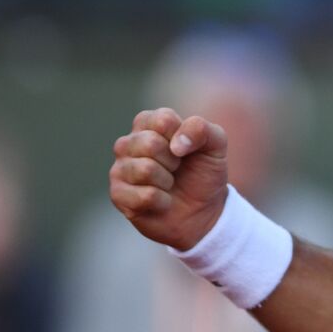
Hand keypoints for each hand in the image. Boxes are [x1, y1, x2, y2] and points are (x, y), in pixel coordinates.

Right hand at [110, 108, 228, 250]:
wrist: (202, 211)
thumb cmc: (203, 172)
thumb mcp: (215, 145)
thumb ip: (201, 129)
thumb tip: (176, 145)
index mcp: (148, 123)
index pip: (163, 120)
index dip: (183, 137)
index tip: (187, 149)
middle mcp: (128, 142)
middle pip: (150, 143)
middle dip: (174, 161)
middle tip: (177, 169)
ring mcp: (120, 169)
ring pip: (145, 169)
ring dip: (167, 181)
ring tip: (168, 184)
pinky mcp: (118, 195)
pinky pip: (144, 196)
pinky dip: (163, 201)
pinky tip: (162, 201)